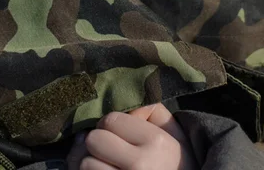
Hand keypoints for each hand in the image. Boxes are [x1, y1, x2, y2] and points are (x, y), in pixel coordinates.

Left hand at [67, 103, 196, 169]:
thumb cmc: (178, 166)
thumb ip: (152, 111)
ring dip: (91, 164)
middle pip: (94, 140)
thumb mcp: (176, 136)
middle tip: (108, 150)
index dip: (110, 125)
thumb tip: (123, 100)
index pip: (111, 120)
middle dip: (97, 143)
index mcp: (156, 142)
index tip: (117, 134)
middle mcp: (140, 165)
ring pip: (86, 164)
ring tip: (106, 166)